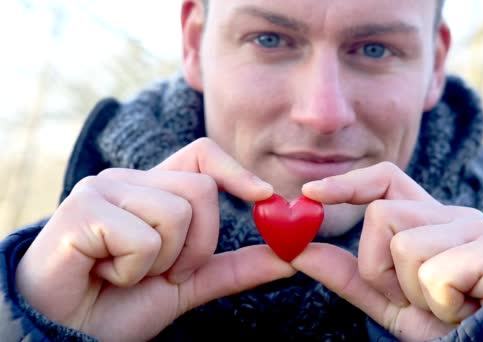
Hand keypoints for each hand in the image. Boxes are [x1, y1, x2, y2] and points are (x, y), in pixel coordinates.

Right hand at [16, 138, 295, 340]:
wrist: (68, 333)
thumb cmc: (122, 304)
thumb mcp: (190, 285)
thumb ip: (236, 267)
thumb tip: (290, 256)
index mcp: (154, 190)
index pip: (202, 155)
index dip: (237, 171)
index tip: (264, 196)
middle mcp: (129, 180)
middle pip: (201, 190)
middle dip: (197, 246)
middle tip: (163, 271)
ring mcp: (103, 189)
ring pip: (176, 213)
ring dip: (163, 262)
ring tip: (128, 273)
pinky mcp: (82, 208)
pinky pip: (144, 237)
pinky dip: (134, 270)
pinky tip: (106, 273)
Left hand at [294, 162, 482, 340]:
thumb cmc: (450, 322)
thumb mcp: (390, 300)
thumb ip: (347, 274)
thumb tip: (298, 250)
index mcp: (428, 220)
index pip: (385, 179)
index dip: (347, 183)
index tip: (310, 193)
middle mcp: (452, 214)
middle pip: (382, 214)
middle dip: (381, 268)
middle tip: (415, 296)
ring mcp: (476, 228)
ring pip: (405, 247)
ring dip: (415, 293)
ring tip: (447, 304)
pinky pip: (436, 275)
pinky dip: (442, 306)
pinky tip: (467, 307)